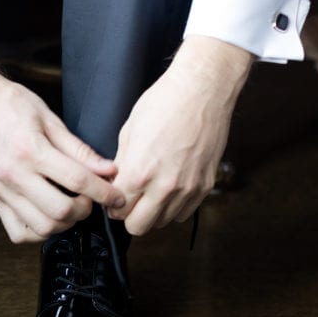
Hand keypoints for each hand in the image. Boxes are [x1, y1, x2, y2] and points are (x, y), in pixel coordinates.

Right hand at [0, 56, 126, 242]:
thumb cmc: (8, 103)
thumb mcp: (48, 117)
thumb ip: (78, 148)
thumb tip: (107, 169)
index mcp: (30, 150)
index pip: (77, 180)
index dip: (104, 192)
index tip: (117, 196)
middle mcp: (14, 175)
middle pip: (61, 211)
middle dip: (85, 209)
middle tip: (91, 199)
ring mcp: (1, 191)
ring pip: (42, 227)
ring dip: (65, 223)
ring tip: (71, 206)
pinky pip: (19, 232)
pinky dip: (39, 232)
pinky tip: (47, 215)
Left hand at [108, 36, 253, 235]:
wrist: (202, 89)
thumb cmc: (164, 103)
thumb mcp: (129, 132)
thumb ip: (122, 165)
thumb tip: (115, 183)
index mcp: (139, 173)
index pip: (117, 210)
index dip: (112, 204)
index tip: (115, 196)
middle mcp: (164, 187)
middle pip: (138, 227)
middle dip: (129, 216)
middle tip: (130, 201)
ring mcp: (187, 189)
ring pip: (162, 223)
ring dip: (152, 213)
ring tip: (151, 193)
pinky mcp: (204, 186)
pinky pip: (184, 213)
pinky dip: (173, 208)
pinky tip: (169, 191)